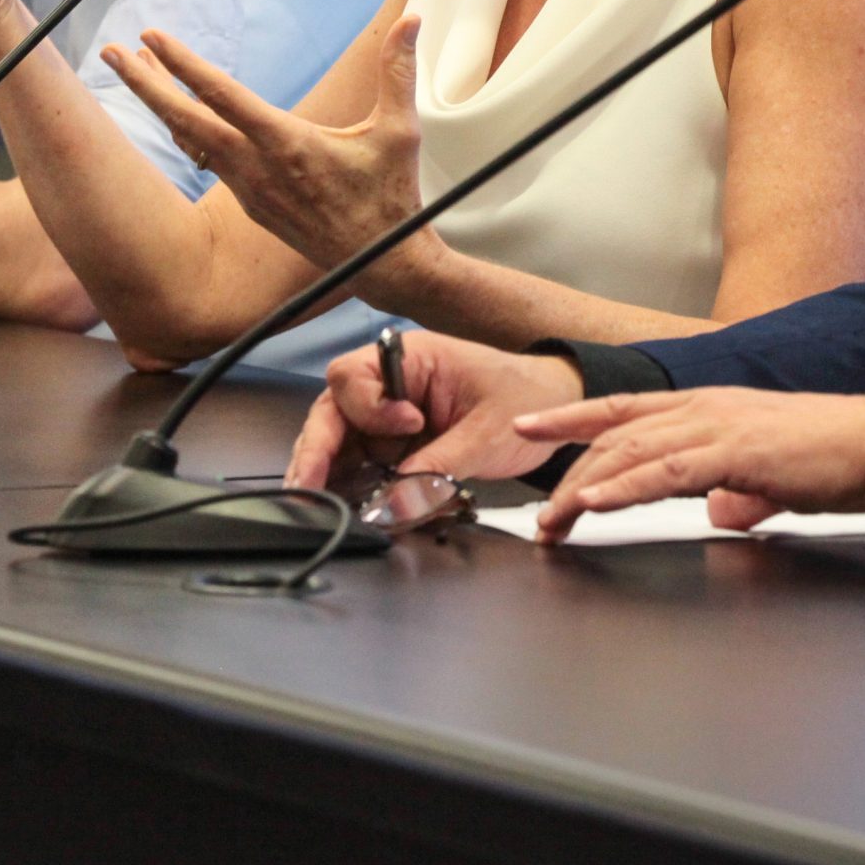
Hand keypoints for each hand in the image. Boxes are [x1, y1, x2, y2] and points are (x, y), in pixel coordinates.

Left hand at [104, 14, 428, 276]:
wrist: (381, 263)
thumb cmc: (391, 196)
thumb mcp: (400, 132)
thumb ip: (399, 72)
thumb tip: (414, 19)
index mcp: (288, 144)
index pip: (223, 96)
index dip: (184, 65)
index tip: (153, 37)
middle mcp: (259, 167)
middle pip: (186, 119)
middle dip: (145, 84)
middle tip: (112, 51)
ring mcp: (250, 188)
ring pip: (192, 139)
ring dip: (162, 103)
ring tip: (136, 68)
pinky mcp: (252, 203)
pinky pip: (208, 160)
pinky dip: (187, 131)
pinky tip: (178, 114)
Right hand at [285, 330, 581, 491]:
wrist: (555, 410)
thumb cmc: (528, 399)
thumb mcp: (487, 434)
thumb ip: (439, 468)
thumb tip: (397, 501)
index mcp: (412, 359)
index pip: (354, 376)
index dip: (369, 408)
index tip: (406, 427)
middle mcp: (393, 385)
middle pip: (334, 410)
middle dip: (318, 448)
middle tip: (308, 485)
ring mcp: (392, 416)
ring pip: (340, 439)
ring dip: (327, 470)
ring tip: (315, 502)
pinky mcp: (399, 445)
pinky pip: (363, 463)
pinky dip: (351, 484)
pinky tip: (343, 505)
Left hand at [515, 388, 864, 542]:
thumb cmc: (831, 458)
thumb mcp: (769, 478)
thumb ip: (739, 494)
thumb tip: (724, 513)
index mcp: (705, 409)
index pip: (623, 408)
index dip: (571, 416)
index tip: (529, 427)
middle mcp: (702, 408)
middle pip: (614, 433)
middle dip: (566, 471)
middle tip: (539, 514)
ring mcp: (716, 425)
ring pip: (630, 450)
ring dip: (585, 487)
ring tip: (554, 519)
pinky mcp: (735, 450)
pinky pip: (666, 470)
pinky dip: (625, 486)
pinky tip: (597, 502)